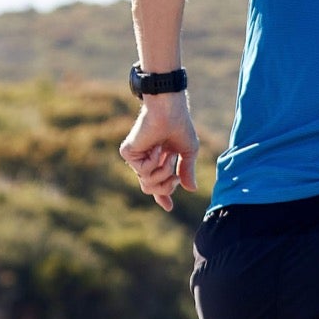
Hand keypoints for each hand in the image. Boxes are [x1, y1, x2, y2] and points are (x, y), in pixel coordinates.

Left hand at [119, 94, 198, 210]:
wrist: (169, 111)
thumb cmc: (180, 125)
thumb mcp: (188, 152)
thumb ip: (186, 170)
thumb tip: (191, 189)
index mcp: (157, 160)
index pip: (157, 183)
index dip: (163, 196)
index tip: (169, 207)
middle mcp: (144, 160)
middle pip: (151, 189)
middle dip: (166, 187)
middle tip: (174, 177)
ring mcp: (135, 157)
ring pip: (148, 183)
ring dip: (164, 172)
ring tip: (168, 154)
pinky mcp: (128, 153)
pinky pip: (143, 171)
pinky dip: (154, 161)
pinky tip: (156, 146)